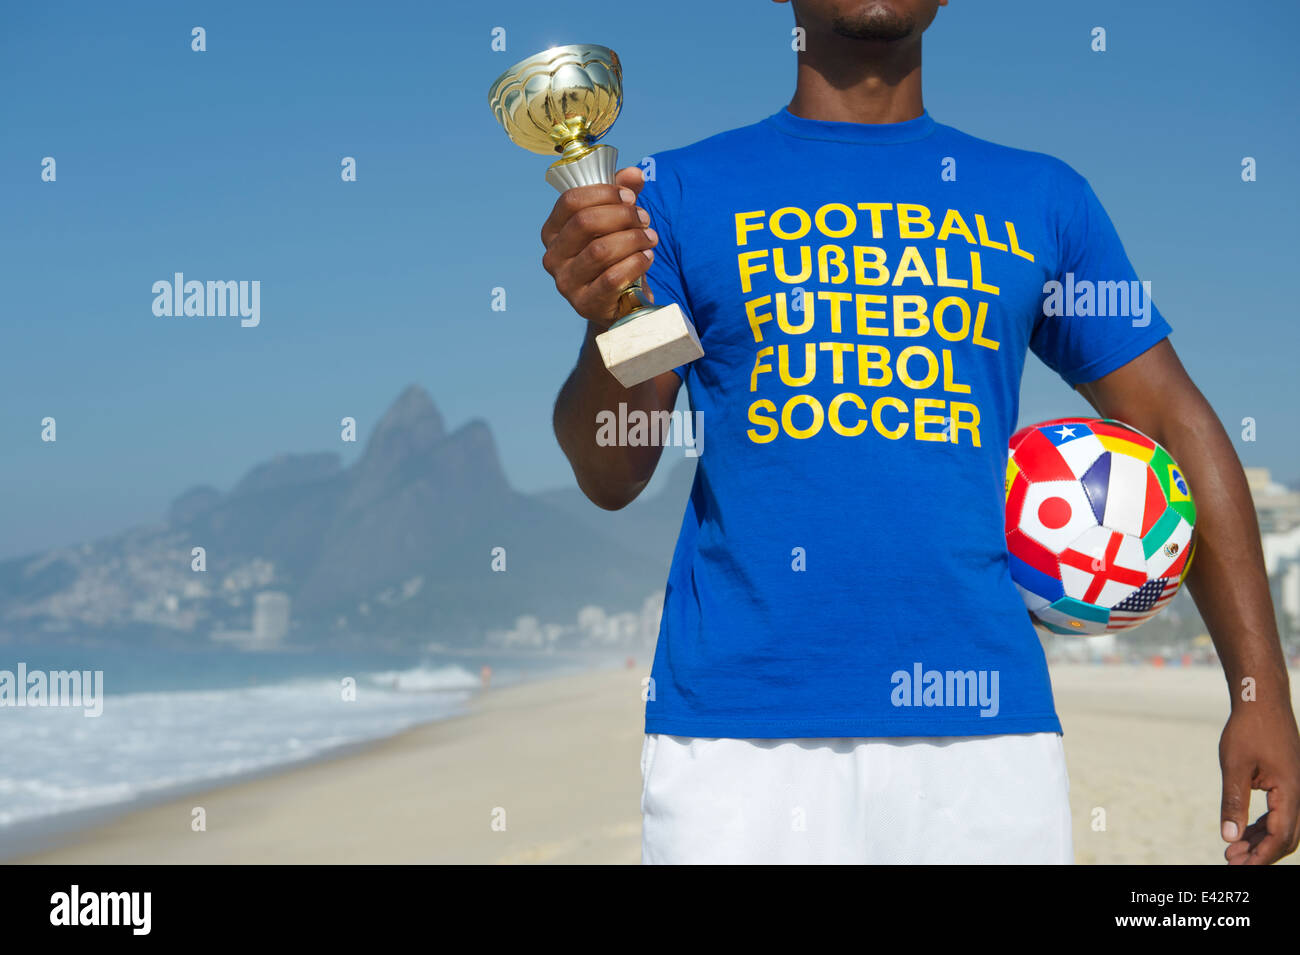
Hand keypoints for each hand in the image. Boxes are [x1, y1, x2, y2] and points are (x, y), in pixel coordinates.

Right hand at [540, 166, 657, 327]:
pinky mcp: (585, 304)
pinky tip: (647, 257)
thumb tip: (635, 174)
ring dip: (633, 239)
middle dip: (622, 216)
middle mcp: (553, 257)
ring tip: (650, 238)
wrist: (621, 301)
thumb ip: (623, 193)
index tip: (630, 197)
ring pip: (600, 250)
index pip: (570, 201)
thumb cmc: (615, 256)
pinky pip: (612, 278)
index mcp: (553, 231)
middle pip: (585, 222)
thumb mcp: (617, 222)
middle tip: (644, 219)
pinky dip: (635, 263)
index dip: (604, 193)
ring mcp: (566, 283)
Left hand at [1219, 697, 1299, 863]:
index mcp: (1290, 791)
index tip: (1238, 867)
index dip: (1261, 856)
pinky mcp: (1287, 782)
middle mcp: (1299, 793)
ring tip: (1232, 851)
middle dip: (1261, 853)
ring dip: (1261, 841)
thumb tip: (1229, 837)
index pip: (1281, 836)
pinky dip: (1263, 825)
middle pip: (1287, 836)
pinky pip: (1280, 812)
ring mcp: (1295, 787)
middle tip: (1231, 861)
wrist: (1261, 701)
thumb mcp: (1234, 765)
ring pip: (1284, 826)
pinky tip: (1244, 832)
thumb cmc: (1247, 729)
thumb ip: (1233, 802)